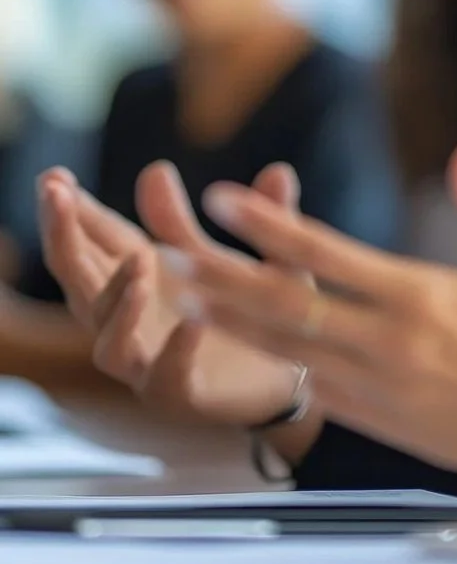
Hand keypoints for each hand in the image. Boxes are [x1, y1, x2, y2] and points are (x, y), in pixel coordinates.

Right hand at [38, 162, 307, 427]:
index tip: (55, 176)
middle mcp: (135, 319)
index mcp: (145, 276)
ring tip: (137, 261)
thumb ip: (249, 216)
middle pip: (82, 283)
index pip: (100, 241)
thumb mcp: (248, 256)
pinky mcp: (183, 395)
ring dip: (117, 301)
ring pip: (109, 341)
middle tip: (57, 198)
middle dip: (64, 240)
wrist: (292, 373)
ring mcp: (152, 361)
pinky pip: (168, 378)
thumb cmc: (254, 312)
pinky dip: (175, 352)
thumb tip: (261, 168)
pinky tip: (192, 325)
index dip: (75, 211)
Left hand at [168, 140, 456, 487]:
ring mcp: (387, 391)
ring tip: (185, 304)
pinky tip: (254, 358)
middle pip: (288, 306)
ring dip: (234, 328)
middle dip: (222, 280)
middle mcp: (393, 343)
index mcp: (423, 294)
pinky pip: (324, 397)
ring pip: (292, 356)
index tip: (221, 201)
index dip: (266, 226)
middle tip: (169, 257)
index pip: (324, 254)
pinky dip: (284, 373)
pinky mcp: (392, 429)